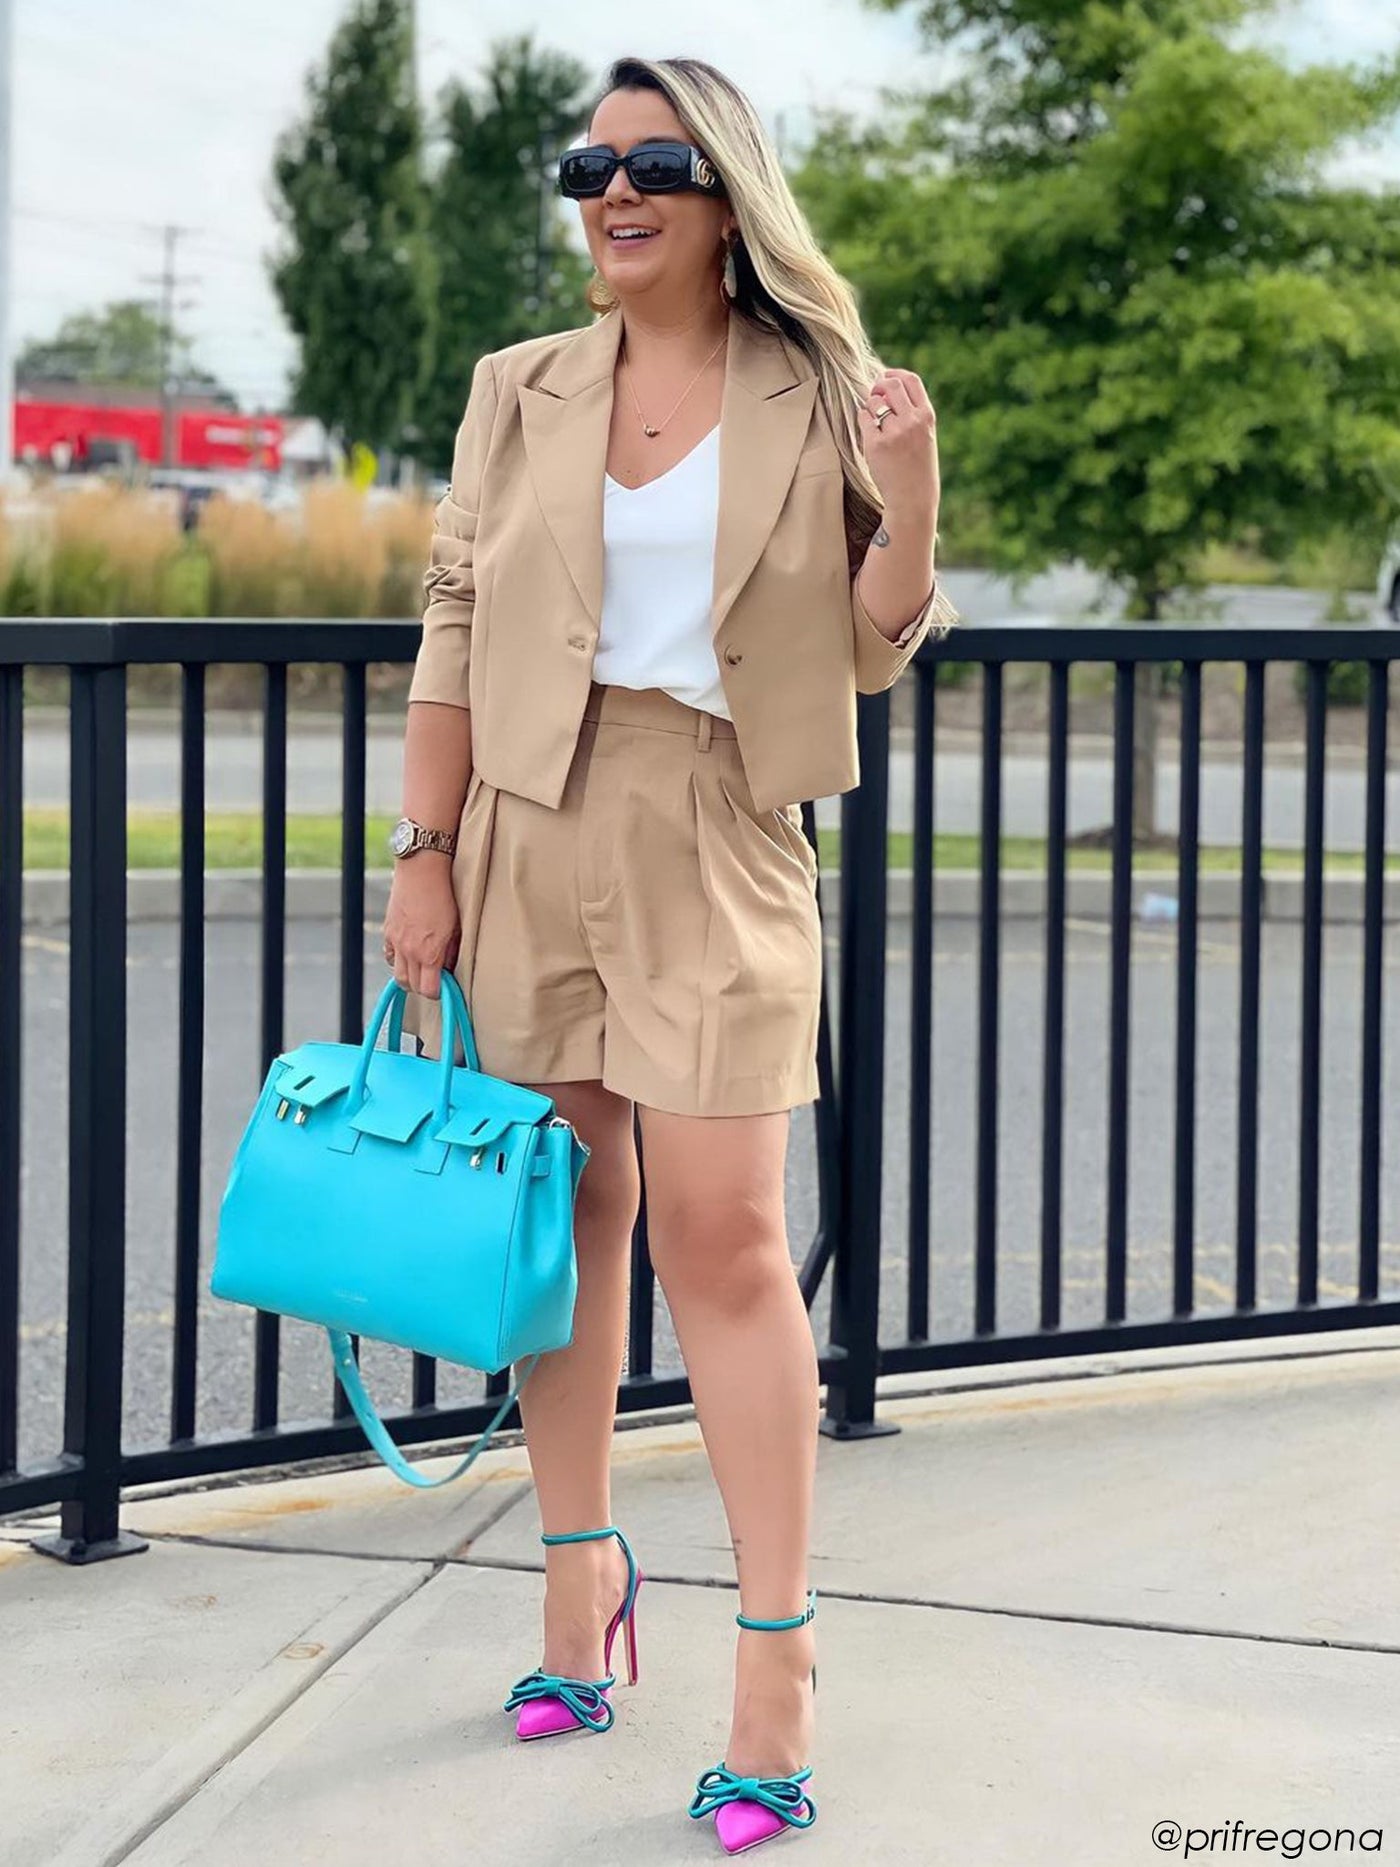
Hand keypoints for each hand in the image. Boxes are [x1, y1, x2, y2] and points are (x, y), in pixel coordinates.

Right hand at [382, 861, 460, 998]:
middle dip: (424, 987)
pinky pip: (390, 957)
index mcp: (429, 953)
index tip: (445, 988)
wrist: (421, 870)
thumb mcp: (456, 927)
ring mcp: (396, 942)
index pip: (429, 990)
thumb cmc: (444, 895)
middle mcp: (409, 951)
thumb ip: (451, 952)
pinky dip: (398, 962)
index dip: (438, 993)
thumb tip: (449, 969)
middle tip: (435, 979)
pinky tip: (409, 955)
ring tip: (422, 970)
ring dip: (410, 978)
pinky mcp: (388, 931)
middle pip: (412, 986)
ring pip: (398, 975)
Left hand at [856, 368, 939, 527]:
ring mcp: (894, 432)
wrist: (913, 498)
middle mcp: (912, 421)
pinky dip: (863, 420)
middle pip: (890, 384)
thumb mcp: (925, 436)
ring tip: (874, 421)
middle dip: (878, 385)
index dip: (895, 374)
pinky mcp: (876, 444)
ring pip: (874, 401)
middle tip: (874, 394)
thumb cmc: (918, 468)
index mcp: (927, 417)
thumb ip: (912, 412)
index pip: (911, 380)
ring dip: (870, 405)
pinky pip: (863, 418)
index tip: (885, 376)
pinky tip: (869, 432)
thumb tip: (887, 388)